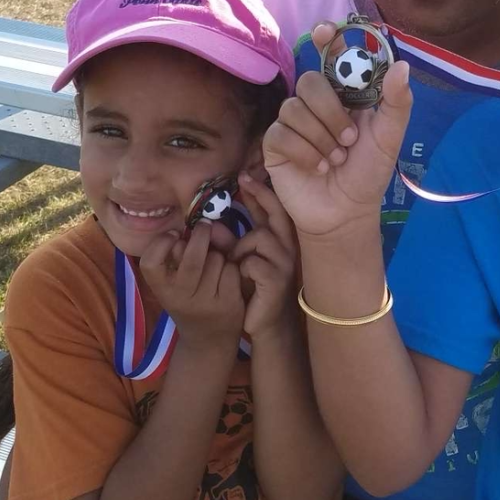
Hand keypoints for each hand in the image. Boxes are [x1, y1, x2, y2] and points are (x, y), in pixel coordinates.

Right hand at [139, 221, 243, 346]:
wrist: (208, 339)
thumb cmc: (189, 300)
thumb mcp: (175, 282)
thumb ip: (180, 254)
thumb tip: (201, 224)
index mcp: (161, 290)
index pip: (150, 263)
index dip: (161, 244)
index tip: (174, 235)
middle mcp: (181, 298)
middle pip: (193, 258)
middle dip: (201, 235)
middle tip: (205, 225)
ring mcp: (206, 302)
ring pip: (216, 260)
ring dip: (218, 254)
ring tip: (215, 263)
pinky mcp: (228, 303)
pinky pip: (232, 269)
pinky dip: (232, 265)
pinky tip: (227, 275)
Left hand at [229, 173, 299, 339]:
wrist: (264, 324)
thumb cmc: (251, 290)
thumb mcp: (237, 262)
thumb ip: (228, 243)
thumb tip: (211, 225)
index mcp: (277, 242)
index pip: (273, 210)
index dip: (261, 191)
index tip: (245, 175)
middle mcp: (287, 248)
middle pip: (277, 213)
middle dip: (262, 194)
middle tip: (245, 180)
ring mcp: (284, 263)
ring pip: (260, 236)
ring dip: (241, 247)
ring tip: (235, 263)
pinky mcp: (277, 280)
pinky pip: (253, 262)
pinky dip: (242, 267)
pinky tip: (242, 278)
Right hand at [264, 22, 411, 239]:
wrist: (346, 212)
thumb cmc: (369, 172)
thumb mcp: (389, 137)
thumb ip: (397, 103)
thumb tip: (402, 65)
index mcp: (344, 94)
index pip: (332, 55)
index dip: (327, 38)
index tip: (325, 31)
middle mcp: (316, 103)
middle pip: (310, 81)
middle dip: (331, 112)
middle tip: (349, 141)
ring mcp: (293, 122)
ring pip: (294, 107)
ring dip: (321, 138)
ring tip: (335, 161)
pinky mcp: (275, 144)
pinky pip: (281, 133)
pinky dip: (304, 153)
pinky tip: (316, 168)